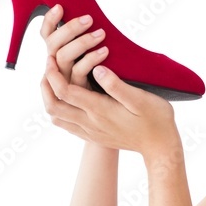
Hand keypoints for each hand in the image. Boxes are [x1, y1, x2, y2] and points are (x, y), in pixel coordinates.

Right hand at [39, 4, 107, 88]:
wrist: (112, 107)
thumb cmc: (103, 77)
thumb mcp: (92, 55)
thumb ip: (86, 40)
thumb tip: (89, 15)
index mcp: (57, 55)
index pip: (46, 35)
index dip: (50, 21)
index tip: (59, 7)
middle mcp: (57, 67)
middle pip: (53, 44)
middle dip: (69, 29)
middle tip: (89, 19)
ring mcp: (65, 80)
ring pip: (63, 57)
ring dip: (81, 42)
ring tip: (101, 34)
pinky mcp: (77, 91)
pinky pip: (79, 72)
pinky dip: (90, 59)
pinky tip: (104, 52)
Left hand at [39, 7, 178, 157]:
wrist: (160, 147)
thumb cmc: (156, 119)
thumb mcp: (141, 99)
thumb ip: (116, 85)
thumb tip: (96, 69)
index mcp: (100, 111)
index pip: (65, 92)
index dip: (53, 74)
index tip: (51, 57)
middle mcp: (90, 123)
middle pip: (53, 106)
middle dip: (45, 85)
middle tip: (47, 67)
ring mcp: (90, 132)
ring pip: (57, 117)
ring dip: (50, 98)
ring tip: (53, 80)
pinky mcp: (93, 137)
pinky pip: (66, 124)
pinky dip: (60, 109)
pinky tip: (67, 97)